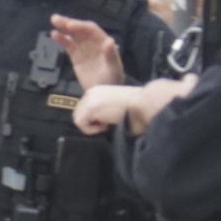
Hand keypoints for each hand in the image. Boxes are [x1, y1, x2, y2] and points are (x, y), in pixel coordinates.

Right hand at [46, 14, 124, 93]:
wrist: (104, 92)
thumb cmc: (112, 79)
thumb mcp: (114, 68)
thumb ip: (111, 54)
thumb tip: (109, 41)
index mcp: (103, 41)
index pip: (91, 29)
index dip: (80, 25)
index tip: (69, 25)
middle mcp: (93, 42)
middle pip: (80, 29)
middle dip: (69, 23)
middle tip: (56, 19)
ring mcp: (84, 49)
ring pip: (73, 35)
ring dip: (63, 27)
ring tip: (53, 21)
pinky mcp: (76, 56)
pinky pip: (68, 45)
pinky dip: (61, 39)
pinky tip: (54, 34)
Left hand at [72, 76, 194, 134]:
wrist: (142, 103)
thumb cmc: (136, 106)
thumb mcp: (116, 104)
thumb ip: (104, 109)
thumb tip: (97, 120)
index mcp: (97, 90)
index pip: (86, 108)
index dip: (95, 118)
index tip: (109, 120)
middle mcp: (90, 92)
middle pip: (79, 113)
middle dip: (92, 122)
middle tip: (108, 123)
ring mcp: (88, 99)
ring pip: (78, 119)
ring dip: (92, 126)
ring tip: (107, 124)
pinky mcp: (89, 108)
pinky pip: (80, 124)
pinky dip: (91, 129)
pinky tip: (105, 125)